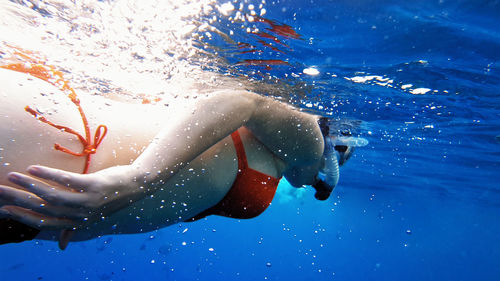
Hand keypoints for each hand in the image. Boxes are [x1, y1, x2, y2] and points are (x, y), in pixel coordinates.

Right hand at [0, 164, 141, 229]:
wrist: (136, 185)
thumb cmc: (111, 198)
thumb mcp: (93, 217)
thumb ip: (74, 229)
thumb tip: (62, 246)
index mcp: (77, 223)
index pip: (44, 223)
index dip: (22, 217)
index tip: (3, 209)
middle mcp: (81, 215)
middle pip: (43, 209)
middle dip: (18, 200)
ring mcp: (88, 201)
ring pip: (52, 196)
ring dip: (30, 185)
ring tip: (13, 176)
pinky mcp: (94, 186)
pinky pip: (66, 181)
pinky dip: (48, 175)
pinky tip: (34, 169)